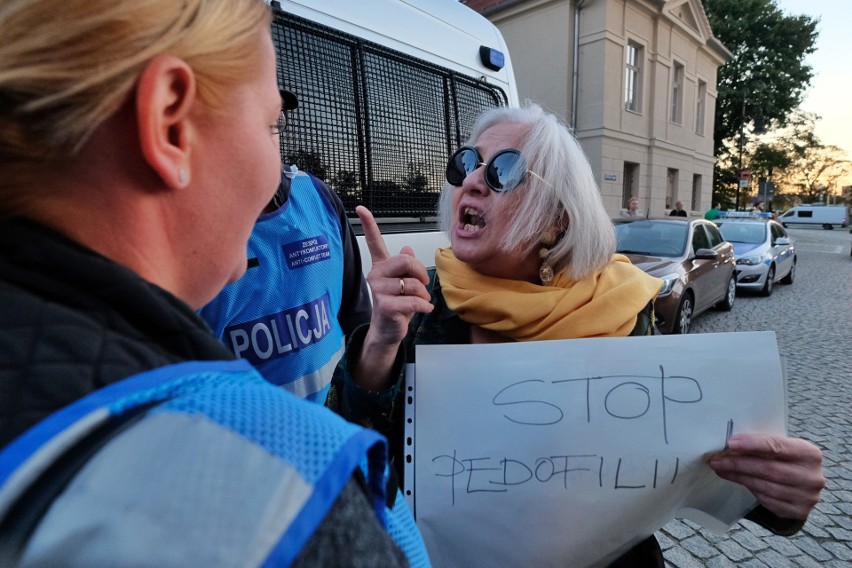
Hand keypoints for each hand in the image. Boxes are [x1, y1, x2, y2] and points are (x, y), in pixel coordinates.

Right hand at [353, 206, 432, 389]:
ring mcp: (378, 290)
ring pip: (413, 284)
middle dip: (421, 272)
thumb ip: (406, 267)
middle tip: (423, 284)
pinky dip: (424, 306)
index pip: (374, 242)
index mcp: (381, 267)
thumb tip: (408, 248)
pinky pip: (413, 301)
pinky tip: (423, 310)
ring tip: (420, 302)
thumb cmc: (397, 306)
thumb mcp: (405, 284)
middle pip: (405, 260)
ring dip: (424, 295)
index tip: (360, 208)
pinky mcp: (384, 306)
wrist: (387, 332)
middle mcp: (376, 275)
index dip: (368, 224)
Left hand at [708, 433, 823, 519]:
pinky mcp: (799, 512)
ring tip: (721, 469)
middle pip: (768, 469)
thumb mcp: (782, 448)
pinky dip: (750, 490)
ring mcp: (808, 496)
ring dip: (738, 477)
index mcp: (810, 454)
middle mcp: (813, 476)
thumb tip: (729, 444)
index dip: (752, 444)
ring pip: (764, 486)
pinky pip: (767, 501)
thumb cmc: (785, 460)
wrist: (801, 485)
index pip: (777, 446)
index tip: (730, 443)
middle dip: (738, 464)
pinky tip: (738, 481)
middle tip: (716, 460)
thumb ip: (763, 445)